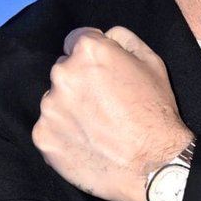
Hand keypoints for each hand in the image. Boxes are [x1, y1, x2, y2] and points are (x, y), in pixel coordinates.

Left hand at [33, 26, 192, 200]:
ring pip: (55, 100)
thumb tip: (106, 36)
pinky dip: (65, 134)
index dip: (93, 55)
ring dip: (71, 108)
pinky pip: (50, 128)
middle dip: (80, 81)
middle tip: (106, 103)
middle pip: (64, 70)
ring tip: (99, 127)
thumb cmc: (157, 113)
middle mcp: (63, 75)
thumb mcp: (154, 63)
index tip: (103, 72)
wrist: (153, 164)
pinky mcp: (43, 136)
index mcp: (89, 52)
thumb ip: (125, 40)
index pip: (77, 40)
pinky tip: (89, 143)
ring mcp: (49, 108)